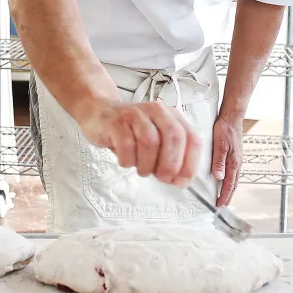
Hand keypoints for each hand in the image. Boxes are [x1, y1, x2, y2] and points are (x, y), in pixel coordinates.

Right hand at [79, 101, 202, 186]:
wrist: (100, 112)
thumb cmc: (131, 132)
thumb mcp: (156, 141)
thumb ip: (171, 159)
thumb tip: (180, 181)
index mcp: (172, 116)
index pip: (193, 139)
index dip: (190, 164)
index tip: (181, 181)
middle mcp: (157, 112)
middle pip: (174, 137)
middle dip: (170, 165)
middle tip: (161, 177)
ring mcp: (135, 115)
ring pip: (150, 141)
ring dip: (147, 164)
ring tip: (142, 170)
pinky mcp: (115, 122)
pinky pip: (126, 145)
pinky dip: (128, 160)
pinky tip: (126, 161)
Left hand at [211, 116, 242, 205]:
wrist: (232, 117)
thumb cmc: (226, 129)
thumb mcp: (220, 145)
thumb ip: (219, 161)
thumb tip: (219, 177)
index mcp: (234, 163)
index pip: (229, 185)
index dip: (224, 196)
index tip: (219, 205)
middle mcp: (237, 163)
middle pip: (234, 184)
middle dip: (228, 196)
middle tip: (222, 205)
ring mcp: (237, 159)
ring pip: (234, 178)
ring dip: (229, 189)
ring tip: (224, 196)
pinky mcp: (235, 155)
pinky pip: (233, 172)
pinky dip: (230, 179)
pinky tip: (225, 179)